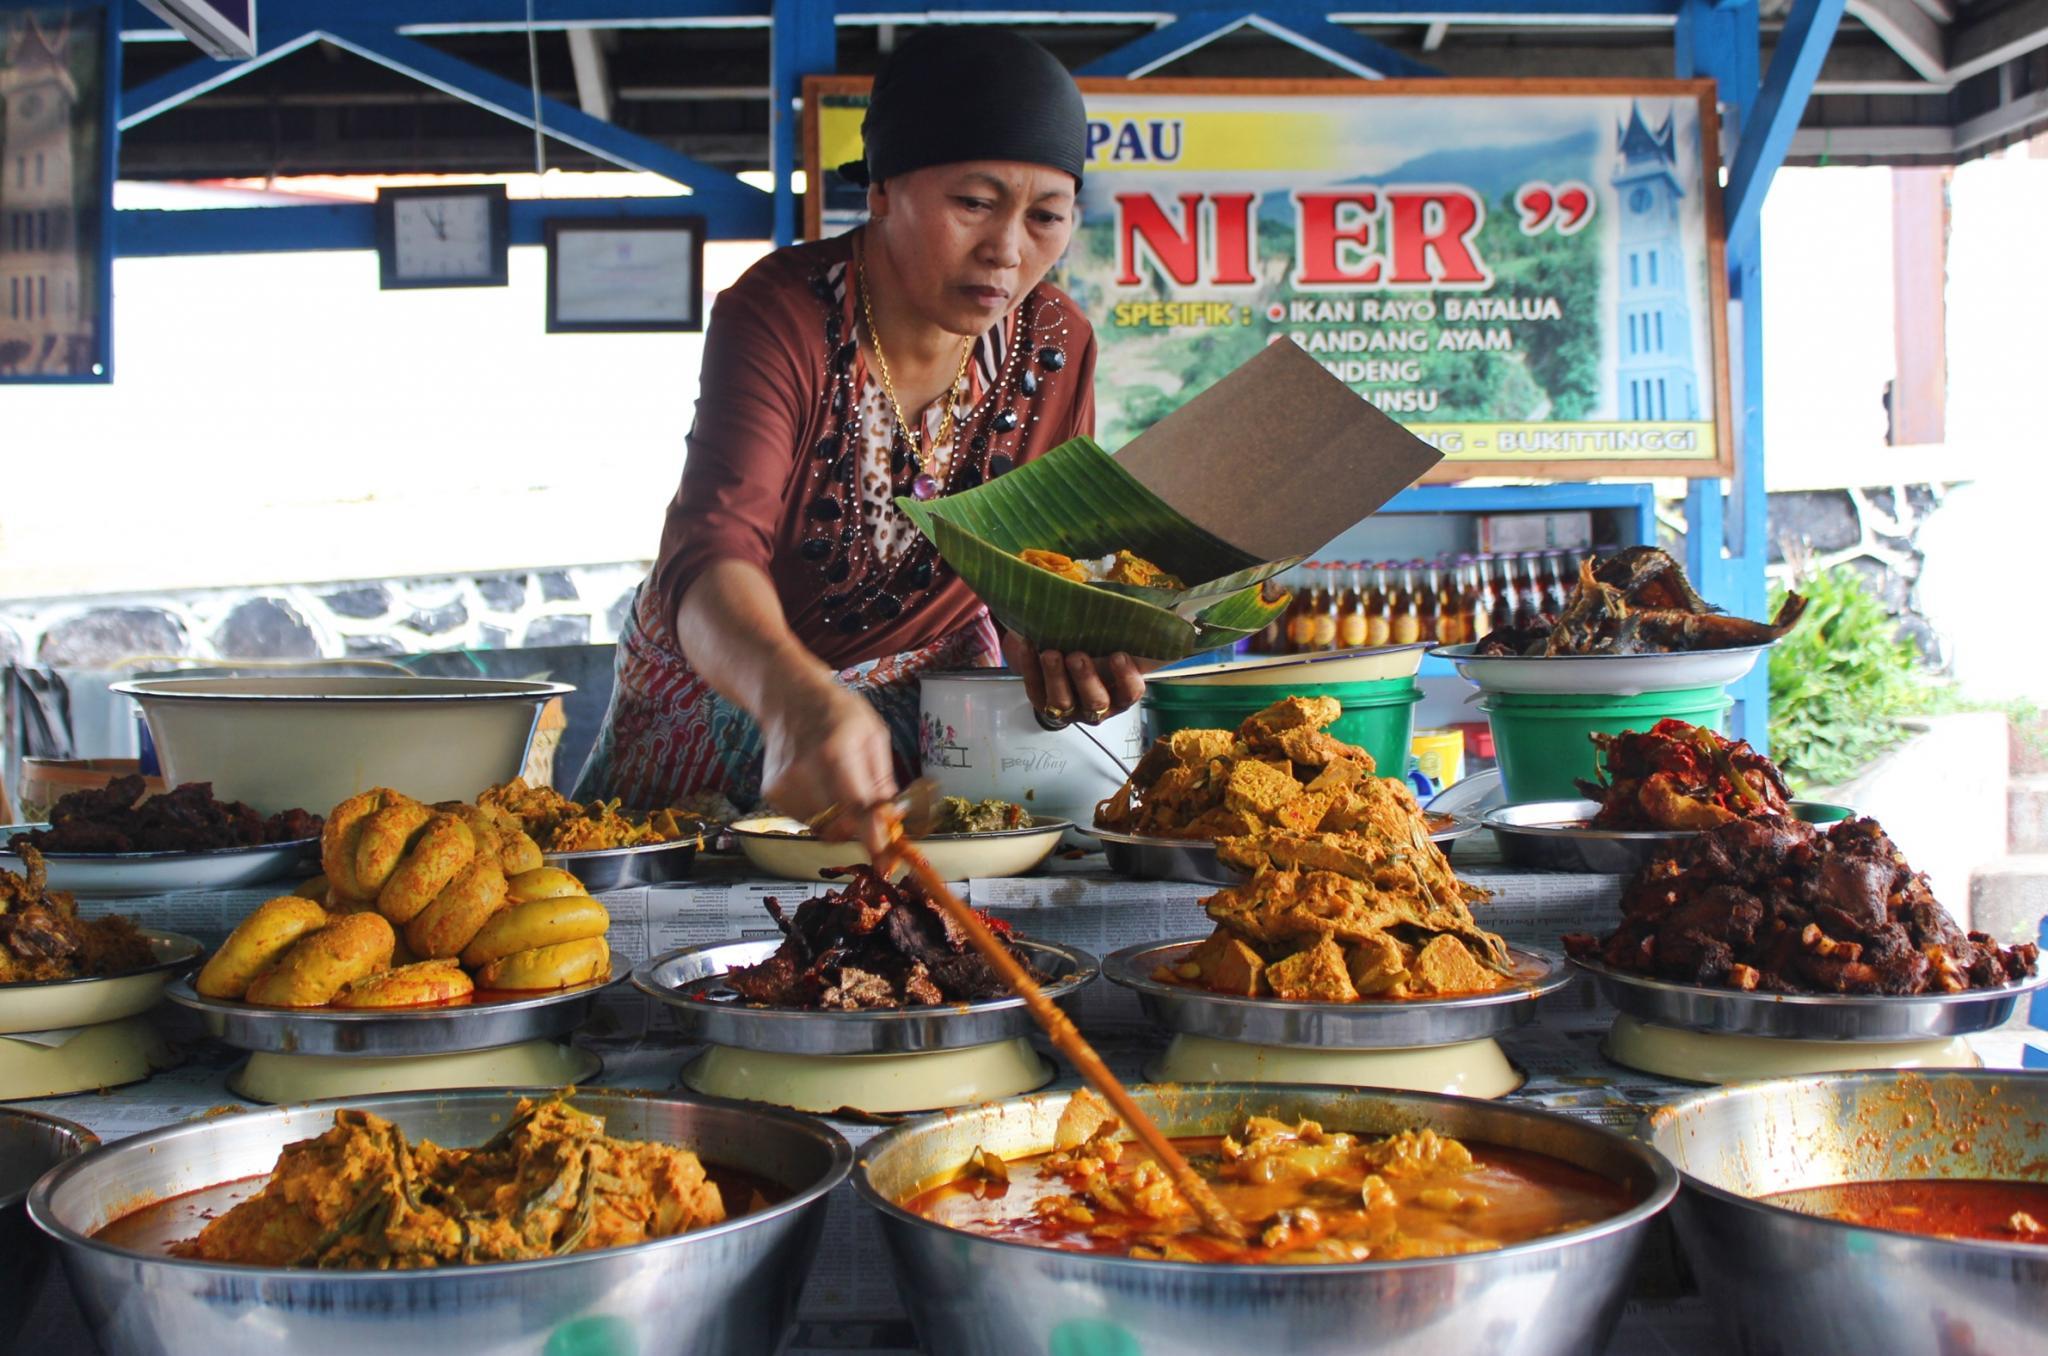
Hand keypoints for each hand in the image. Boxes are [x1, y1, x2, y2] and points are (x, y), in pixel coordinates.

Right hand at [759, 676, 898, 854]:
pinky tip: (819, 785)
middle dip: (861, 830)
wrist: (787, 696)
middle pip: (841, 827)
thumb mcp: (873, 735)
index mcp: (836, 751)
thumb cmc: (836, 712)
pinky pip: (807, 821)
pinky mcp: (772, 793)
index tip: (886, 865)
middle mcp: (805, 770)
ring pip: (823, 829)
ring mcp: (785, 784)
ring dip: (841, 821)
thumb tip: (893, 820)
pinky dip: (821, 814)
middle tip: (872, 818)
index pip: (857, 808)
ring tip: (839, 787)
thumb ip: (882, 781)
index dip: (873, 840)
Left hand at [1000, 631, 1148, 726]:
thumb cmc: (1097, 650)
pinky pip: (1035, 689)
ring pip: (1062, 702)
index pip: (1130, 692)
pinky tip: (1028, 646)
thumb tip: (1135, 606)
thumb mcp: (1112, 642)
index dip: (1126, 677)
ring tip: (1050, 654)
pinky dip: (1031, 667)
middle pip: (1095, 702)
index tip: (1118, 655)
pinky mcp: (1043, 704)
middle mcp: (1098, 706)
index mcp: (1120, 691)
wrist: (1065, 659)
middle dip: (1086, 679)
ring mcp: (1069, 709)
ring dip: (1056, 677)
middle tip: (1077, 656)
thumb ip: (1123, 631)